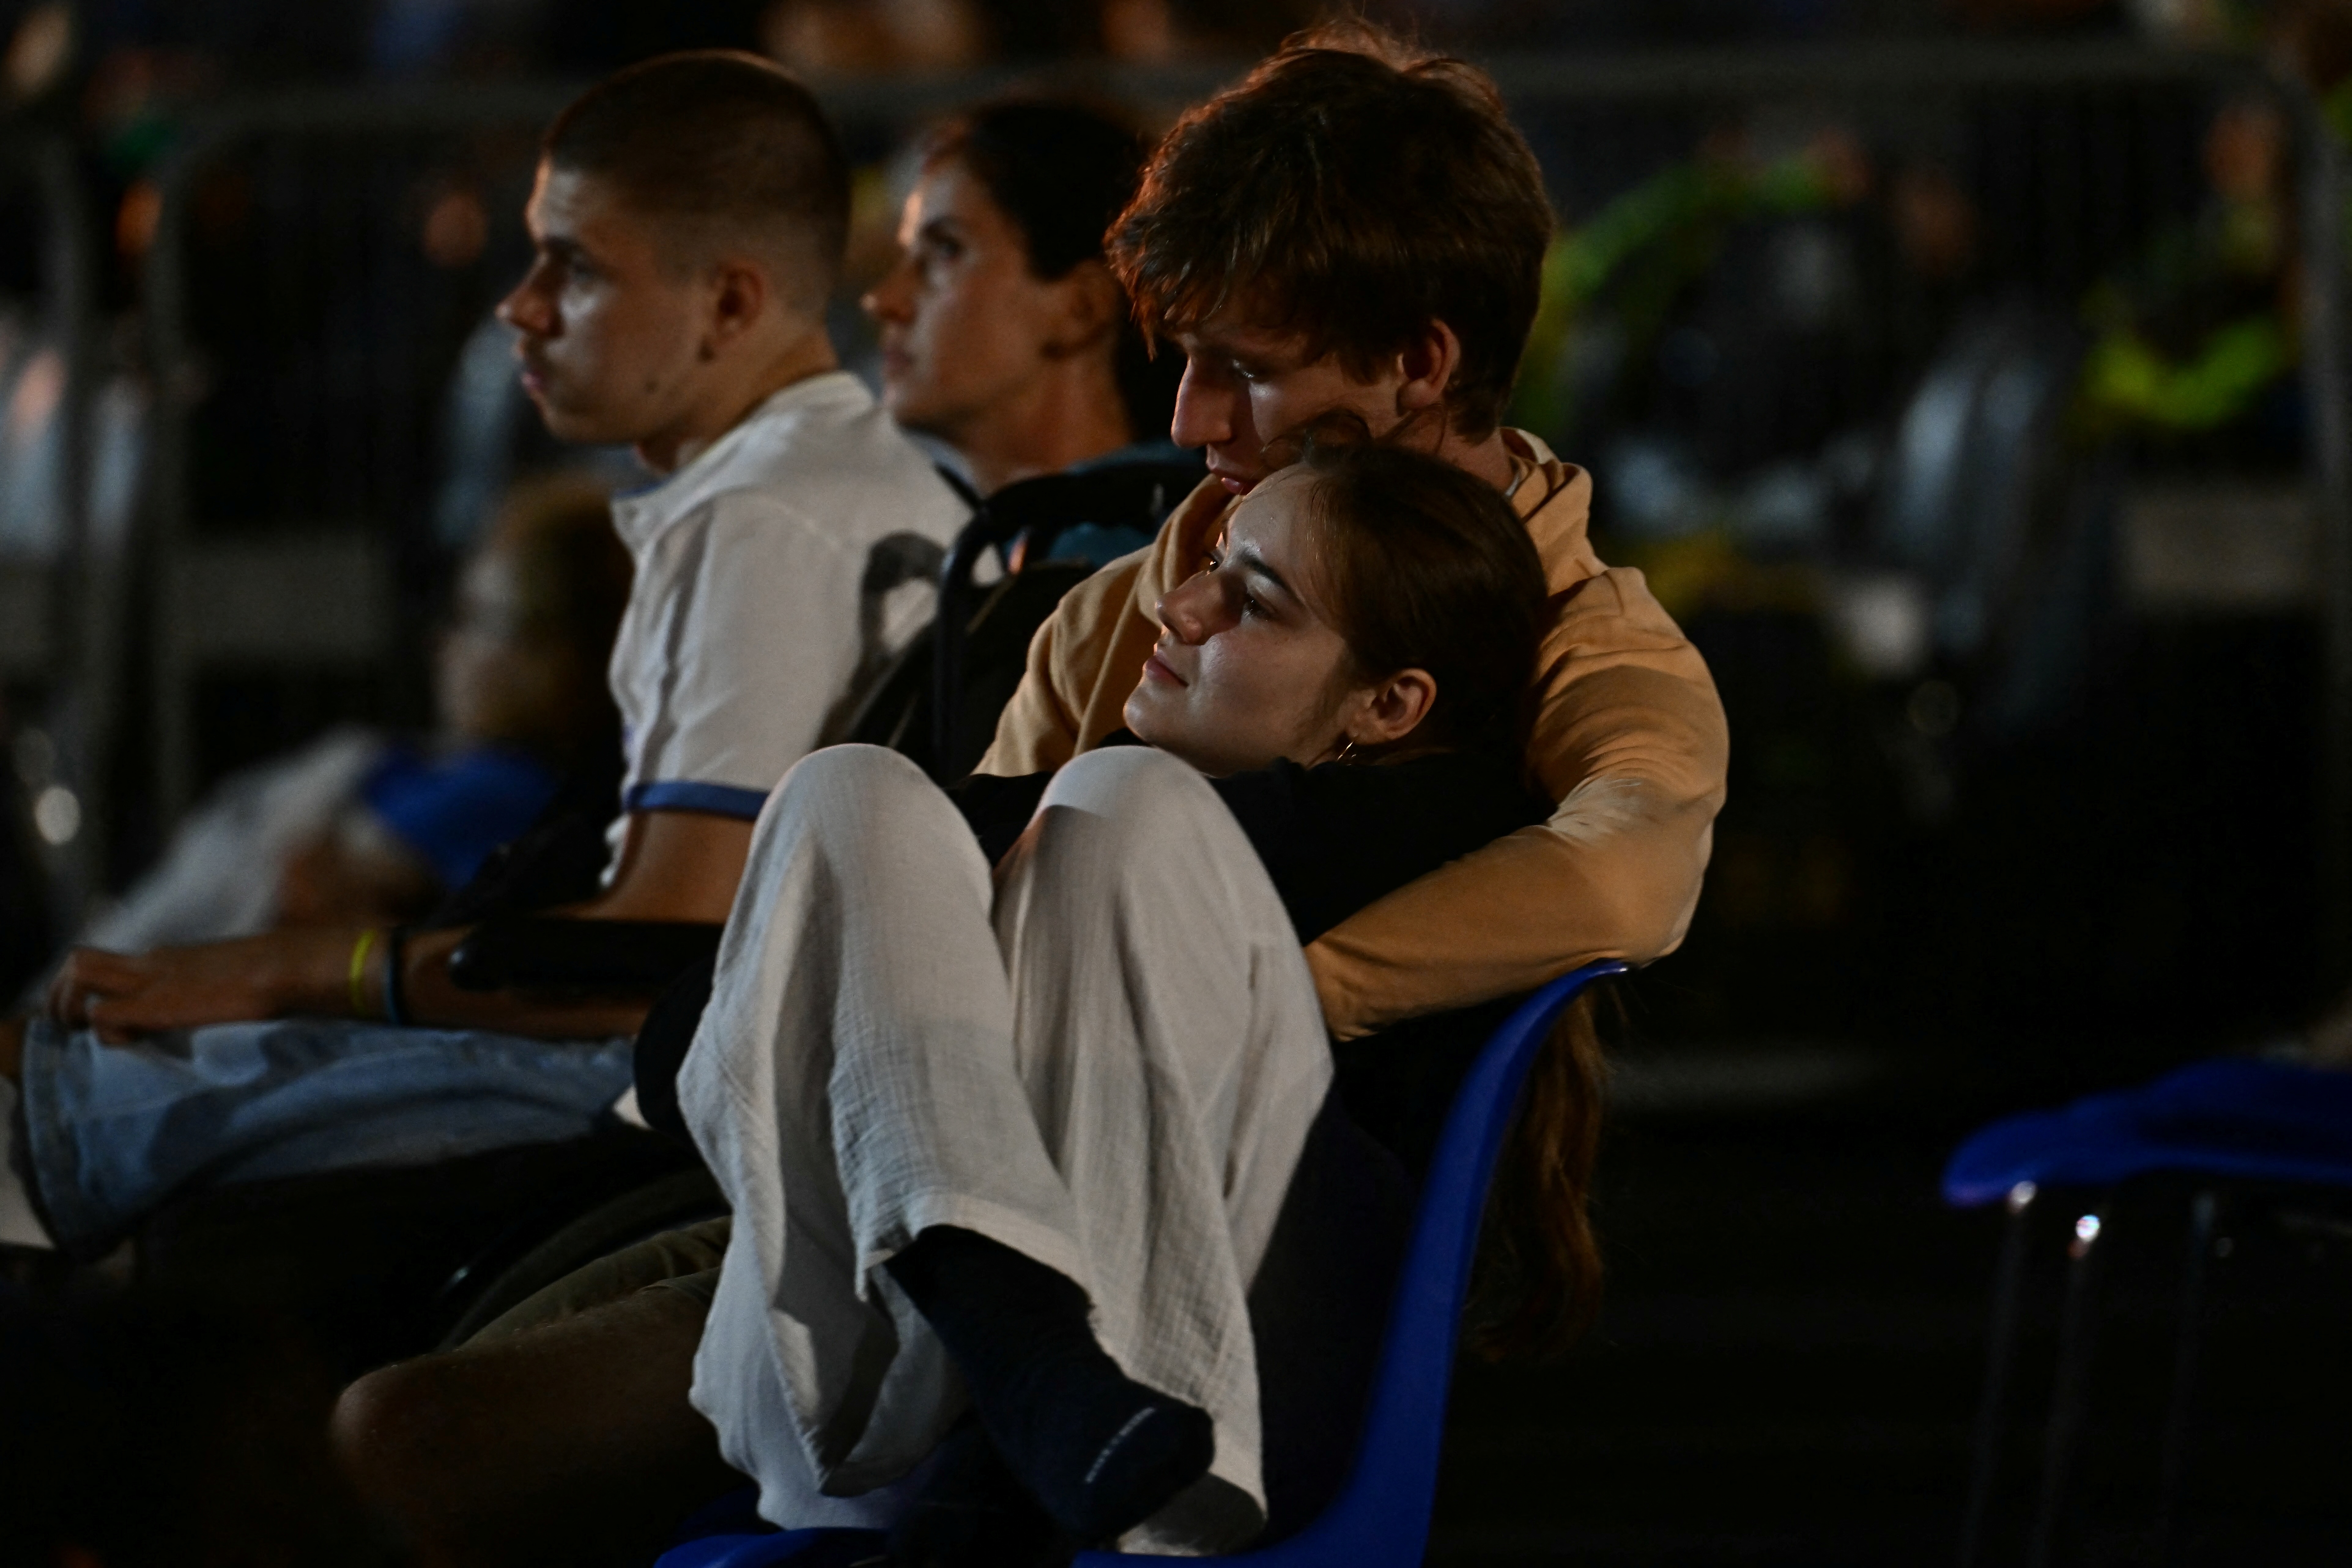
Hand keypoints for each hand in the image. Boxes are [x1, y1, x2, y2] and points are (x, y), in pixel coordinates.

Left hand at [46, 929, 352, 1043]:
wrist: (290, 967)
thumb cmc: (278, 973)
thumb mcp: (234, 978)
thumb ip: (216, 986)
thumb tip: (232, 1001)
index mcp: (168, 960)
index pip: (108, 965)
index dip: (94, 992)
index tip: (105, 1020)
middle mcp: (151, 964)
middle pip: (78, 962)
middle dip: (65, 997)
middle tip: (84, 1029)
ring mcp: (151, 980)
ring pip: (76, 975)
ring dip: (71, 1008)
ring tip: (96, 1035)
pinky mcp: (156, 1004)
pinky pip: (101, 1014)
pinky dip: (103, 1033)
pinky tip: (130, 1045)